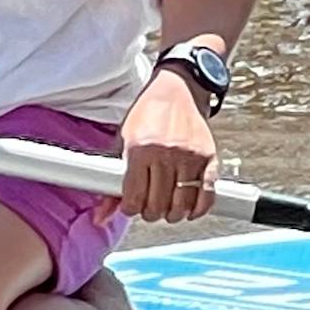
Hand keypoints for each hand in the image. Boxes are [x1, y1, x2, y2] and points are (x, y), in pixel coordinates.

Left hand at [116, 69, 219, 222]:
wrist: (177, 91)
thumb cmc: (145, 116)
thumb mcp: (122, 142)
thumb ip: (111, 180)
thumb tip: (100, 218)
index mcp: (139, 150)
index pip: (134, 197)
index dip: (131, 208)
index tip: (131, 206)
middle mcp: (166, 154)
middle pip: (158, 204)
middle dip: (150, 213)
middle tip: (148, 208)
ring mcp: (190, 157)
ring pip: (182, 204)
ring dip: (172, 214)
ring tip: (166, 210)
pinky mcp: (209, 158)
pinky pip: (206, 194)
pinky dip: (198, 209)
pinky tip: (189, 211)